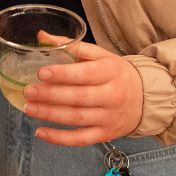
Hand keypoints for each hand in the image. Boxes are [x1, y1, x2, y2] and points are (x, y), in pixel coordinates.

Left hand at [22, 41, 143, 145]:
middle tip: (29, 91)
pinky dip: (60, 138)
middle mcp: (112, 95)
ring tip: (29, 108)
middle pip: (78, 97)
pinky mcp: (105, 134)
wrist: (146, 98)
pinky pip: (81, 139)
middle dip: (51, 95)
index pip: (86, 73)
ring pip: (77, 118)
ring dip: (50, 114)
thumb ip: (71, 46)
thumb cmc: (116, 73)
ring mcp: (109, 117)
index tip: (41, 73)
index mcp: (111, 71)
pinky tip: (41, 132)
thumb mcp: (100, 55)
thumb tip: (42, 37)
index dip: (63, 74)